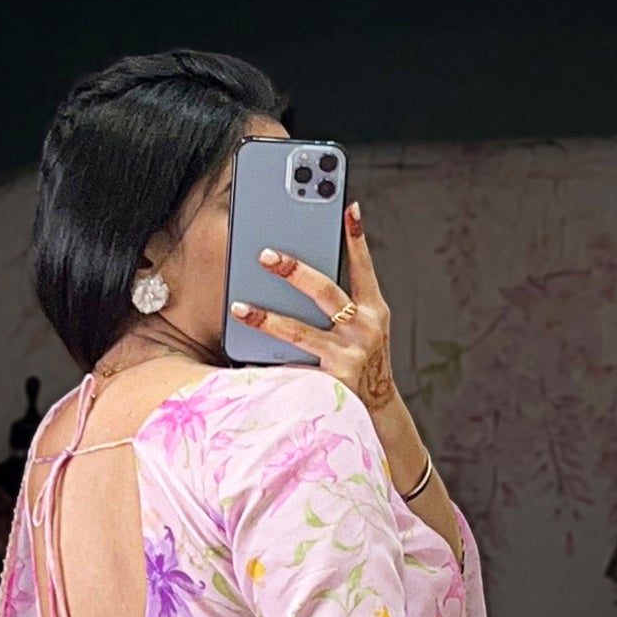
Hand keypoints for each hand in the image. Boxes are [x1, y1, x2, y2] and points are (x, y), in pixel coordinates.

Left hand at [232, 199, 397, 414]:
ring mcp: (348, 357)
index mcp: (374, 310)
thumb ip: (344, 300)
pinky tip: (245, 355)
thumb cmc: (362, 359)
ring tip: (240, 308)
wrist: (376, 409)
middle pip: (326, 293)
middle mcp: (364, 330)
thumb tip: (303, 270)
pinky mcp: (331, 383)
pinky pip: (293, 367)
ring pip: (301, 332)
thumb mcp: (365, 326)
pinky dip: (269, 362)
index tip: (347, 207)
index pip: (364, 268)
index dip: (357, 238)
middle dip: (295, 271)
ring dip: (268, 319)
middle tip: (265, 256)